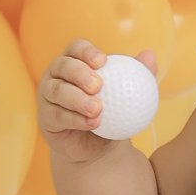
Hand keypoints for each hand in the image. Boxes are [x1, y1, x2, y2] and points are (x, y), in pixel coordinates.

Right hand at [37, 39, 157, 164]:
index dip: (86, 51)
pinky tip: (93, 123)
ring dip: (76, 98)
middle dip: (79, 72)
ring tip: (97, 108)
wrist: (98, 146)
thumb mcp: (128, 94)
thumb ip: (139, 75)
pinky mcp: (45, 118)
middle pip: (62, 65)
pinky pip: (57, 116)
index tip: (103, 61)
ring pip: (56, 91)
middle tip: (98, 85)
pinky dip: (75, 119)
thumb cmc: (114, 112)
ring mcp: (47, 96)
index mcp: (75, 61)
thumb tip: (150, 56)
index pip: (76, 48)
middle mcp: (56, 75)